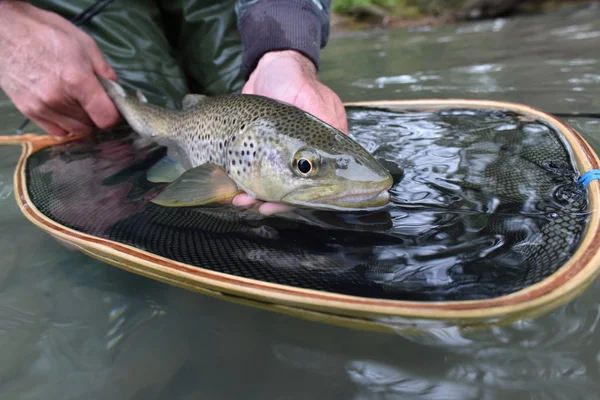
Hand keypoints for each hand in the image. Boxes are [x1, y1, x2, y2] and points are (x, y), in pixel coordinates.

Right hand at [0, 2, 119, 137]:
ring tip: (77, 101)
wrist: (7, 32)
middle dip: (96, 115)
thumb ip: (105, 73)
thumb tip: (117, 93)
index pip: (106, 118)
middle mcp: (58, 99)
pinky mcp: (28, 112)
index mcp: (76, 80)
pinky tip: (65, 109)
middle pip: (91, 125)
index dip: (114, 114)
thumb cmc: (48, 33)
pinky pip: (56, 131)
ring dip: (81, 121)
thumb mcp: (86, 45)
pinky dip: (65, 125)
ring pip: (75, 130)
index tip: (112, 106)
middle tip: (92, 99)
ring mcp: (41, 108)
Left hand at [236, 50, 347, 214]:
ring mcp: (282, 158)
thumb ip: (322, 120)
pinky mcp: (260, 155)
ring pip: (270, 189)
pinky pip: (253, 178)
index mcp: (325, 148)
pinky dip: (243, 188)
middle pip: (292, 192)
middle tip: (256, 207)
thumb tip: (334, 146)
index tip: (279, 205)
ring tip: (238, 201)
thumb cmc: (293, 79)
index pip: (317, 184)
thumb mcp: (310, 97)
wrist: (268, 67)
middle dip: (273, 202)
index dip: (298, 200)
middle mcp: (305, 158)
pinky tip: (232, 193)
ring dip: (254, 198)